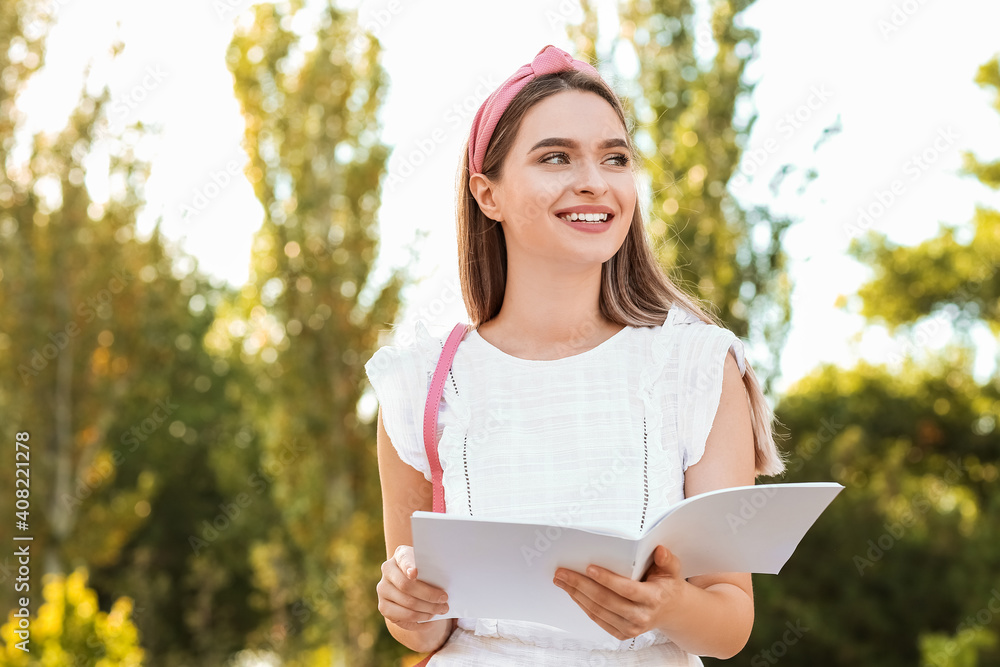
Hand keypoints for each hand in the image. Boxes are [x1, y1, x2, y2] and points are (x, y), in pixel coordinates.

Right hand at [377, 544, 449, 629]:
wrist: (412, 583)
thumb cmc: (427, 572)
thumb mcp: (430, 564)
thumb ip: (435, 566)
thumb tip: (451, 574)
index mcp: (400, 555)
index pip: (403, 559)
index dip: (409, 566)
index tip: (415, 573)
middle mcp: (387, 570)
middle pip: (406, 586)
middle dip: (429, 595)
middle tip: (445, 600)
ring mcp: (383, 590)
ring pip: (407, 604)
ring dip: (428, 610)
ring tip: (441, 610)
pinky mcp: (384, 607)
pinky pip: (403, 618)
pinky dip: (420, 620)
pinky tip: (431, 619)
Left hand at [552, 544, 685, 640]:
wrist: (670, 611)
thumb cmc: (666, 585)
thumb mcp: (671, 571)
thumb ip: (667, 560)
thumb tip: (660, 550)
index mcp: (653, 598)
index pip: (627, 590)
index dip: (607, 579)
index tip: (589, 568)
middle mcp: (642, 616)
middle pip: (606, 601)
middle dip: (581, 585)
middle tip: (562, 572)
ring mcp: (631, 628)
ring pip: (598, 611)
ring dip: (576, 595)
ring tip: (561, 580)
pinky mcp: (621, 633)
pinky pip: (597, 619)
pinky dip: (582, 605)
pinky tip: (573, 592)